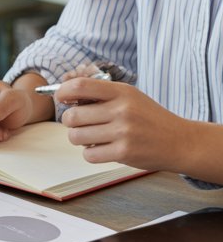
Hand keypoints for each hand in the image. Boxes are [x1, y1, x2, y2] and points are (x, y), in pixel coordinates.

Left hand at [58, 78, 188, 169]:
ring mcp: (123, 132)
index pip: (79, 86)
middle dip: (70, 122)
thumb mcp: (129, 97)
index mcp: (122, 92)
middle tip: (81, 124)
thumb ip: (100, 95)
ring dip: (79, 139)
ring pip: (76, 137)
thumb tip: (63, 95)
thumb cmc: (149, 118)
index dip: (62, 92)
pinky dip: (91, 154)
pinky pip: (88, 155)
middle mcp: (122, 110)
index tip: (62, 99)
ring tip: (92, 137)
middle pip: (72, 116)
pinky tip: (103, 149)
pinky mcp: (124, 152)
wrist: (180, 141)